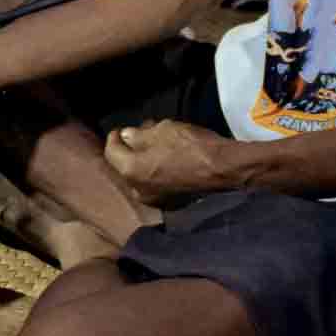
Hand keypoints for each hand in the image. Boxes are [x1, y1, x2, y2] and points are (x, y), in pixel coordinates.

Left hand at [104, 120, 235, 204]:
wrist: (224, 171)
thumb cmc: (191, 146)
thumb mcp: (163, 130)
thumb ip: (139, 135)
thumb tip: (127, 136)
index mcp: (131, 170)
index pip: (111, 151)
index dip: (114, 137)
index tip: (119, 130)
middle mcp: (138, 190)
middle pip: (125, 166)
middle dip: (131, 150)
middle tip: (141, 134)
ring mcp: (154, 201)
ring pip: (140, 177)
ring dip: (144, 162)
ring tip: (156, 147)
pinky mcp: (170, 205)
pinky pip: (155, 186)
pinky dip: (157, 174)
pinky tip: (167, 163)